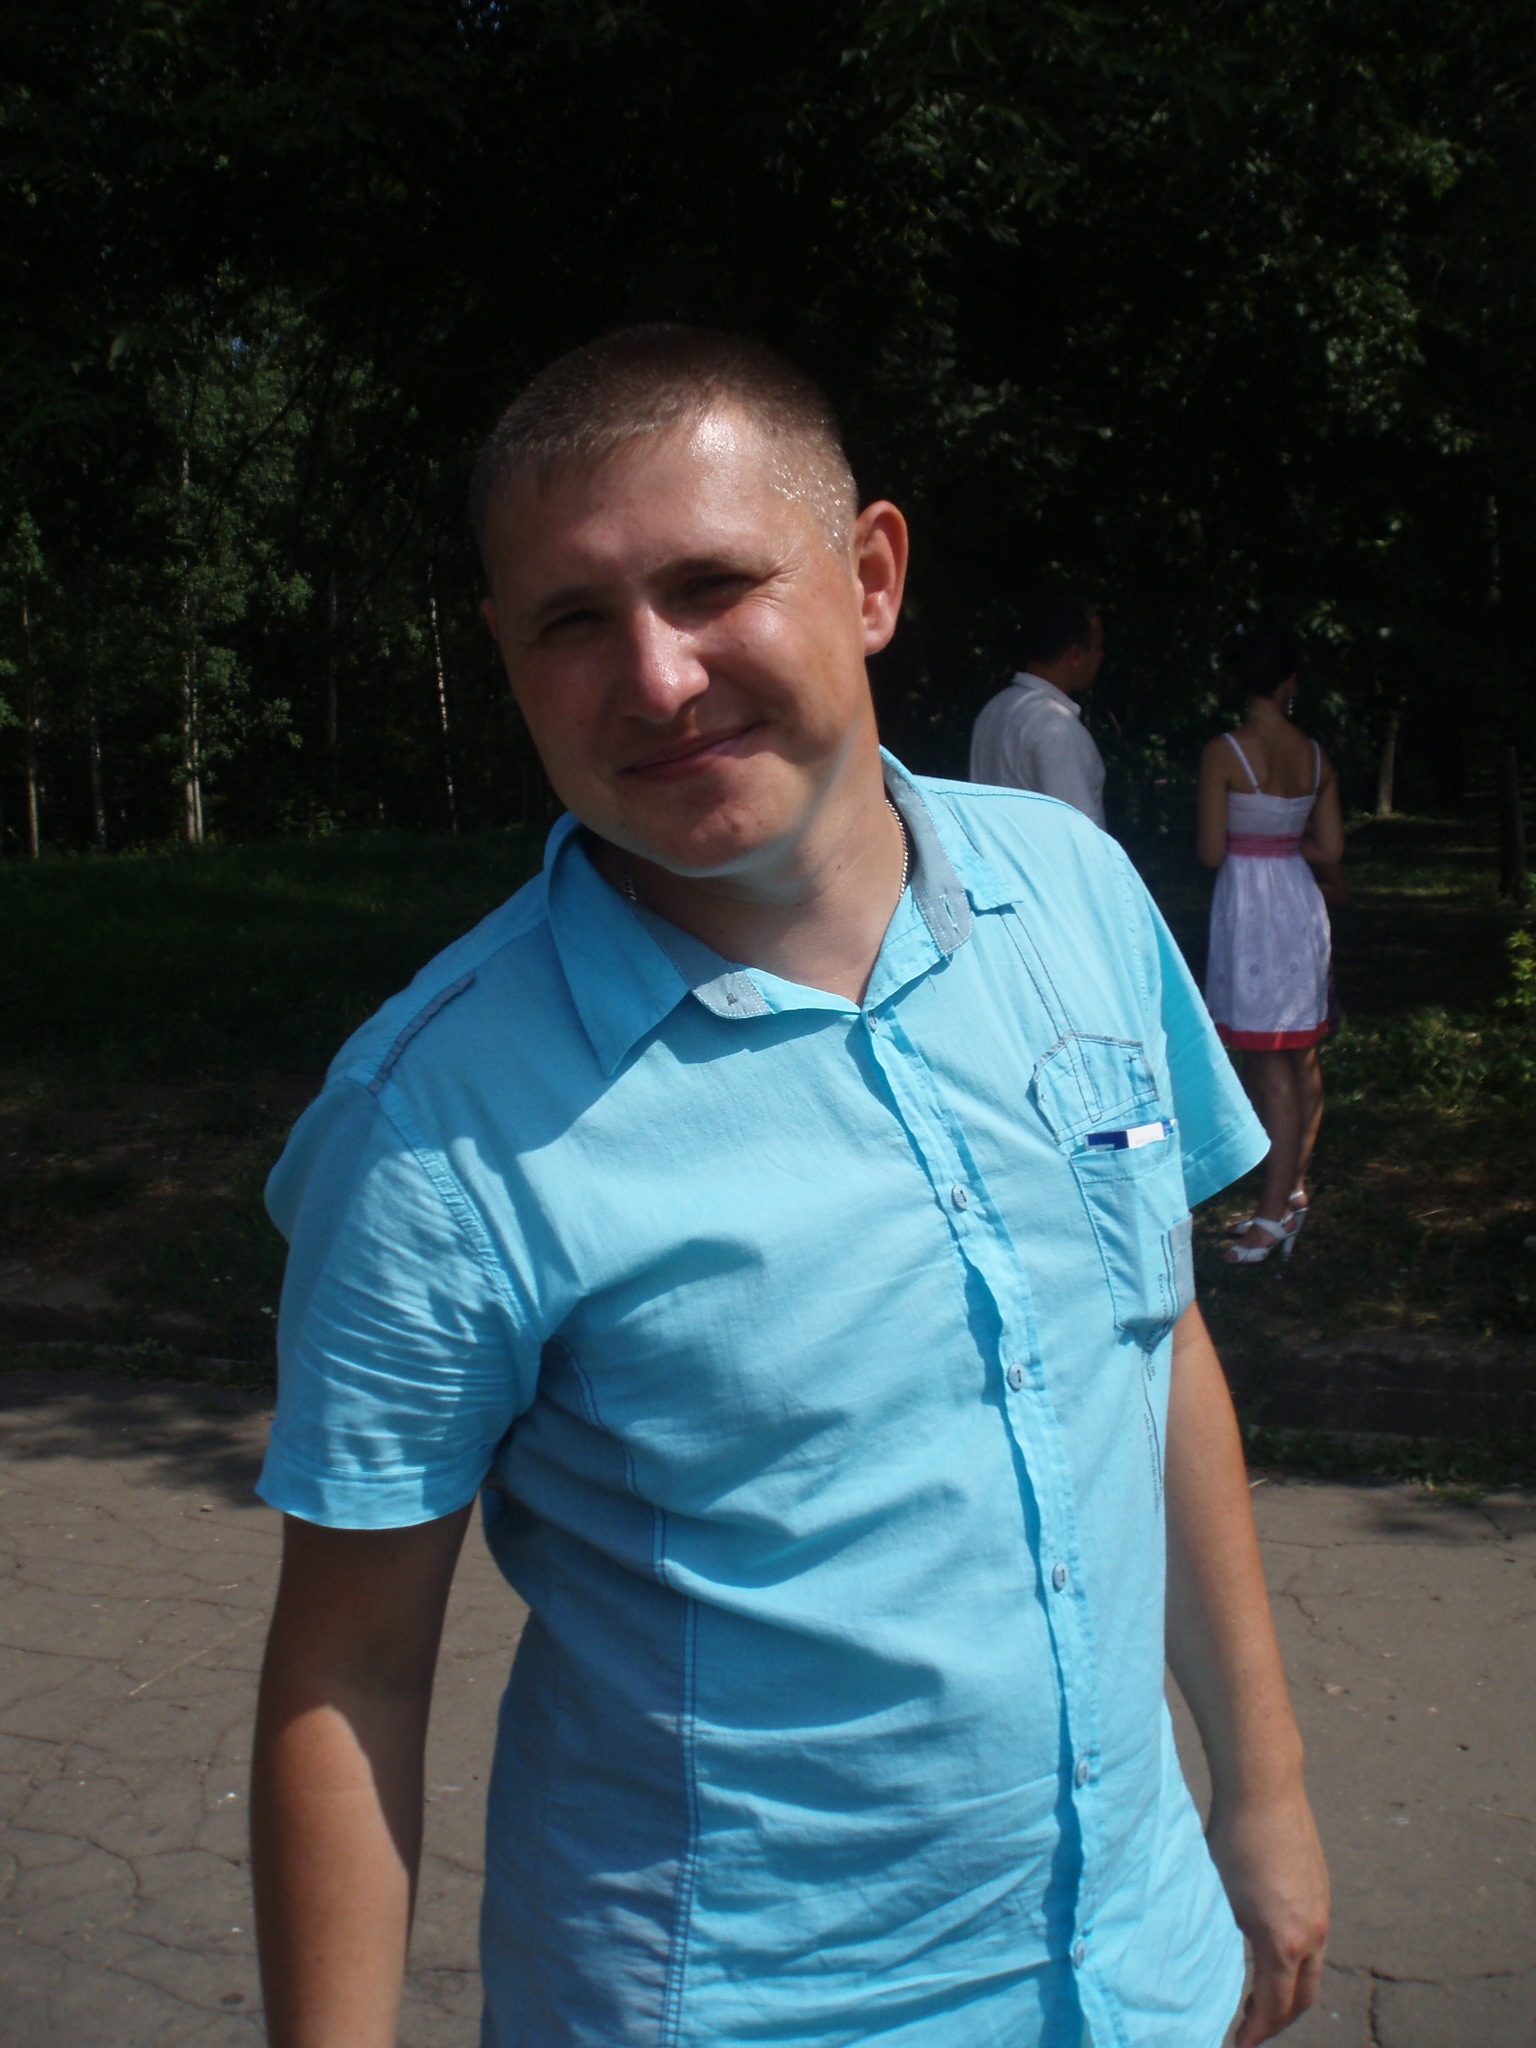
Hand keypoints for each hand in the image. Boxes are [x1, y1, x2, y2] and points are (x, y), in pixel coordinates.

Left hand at [1206, 1779, 1329, 2045]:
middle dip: (1277, 2020)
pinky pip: (1313, 1941)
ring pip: (1310, 1969)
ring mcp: (1321, 1910)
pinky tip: (1272, 1953)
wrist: (1263, 1787)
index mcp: (1285, 1941)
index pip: (1274, 2007)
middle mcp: (1313, 1933)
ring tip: (1258, 1996)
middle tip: (1250, 2029)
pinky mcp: (1320, 1890)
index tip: (1237, 2044)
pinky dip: (1296, 1960)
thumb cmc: (1232, 1838)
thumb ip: (1228, 1940)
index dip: (1255, 2031)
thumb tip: (1219, 1967)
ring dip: (1288, 1990)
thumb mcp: (1220, 1898)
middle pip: (1302, 1997)